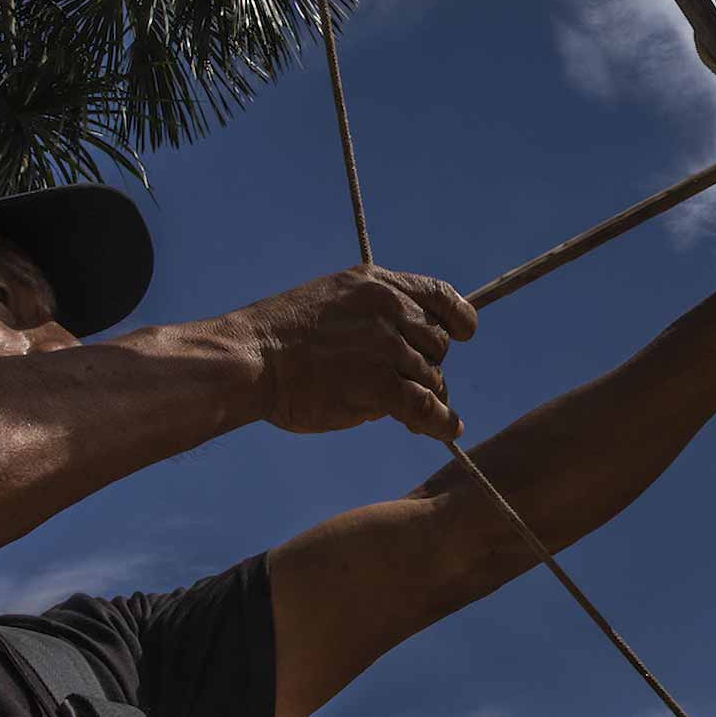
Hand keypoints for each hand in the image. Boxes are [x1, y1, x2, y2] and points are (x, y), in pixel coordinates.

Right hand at [218, 266, 477, 438]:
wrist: (250, 358)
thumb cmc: (279, 338)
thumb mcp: (331, 301)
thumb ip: (371, 316)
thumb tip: (405, 351)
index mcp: (377, 285)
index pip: (439, 295)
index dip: (458, 317)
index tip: (465, 332)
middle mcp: (389, 310)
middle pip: (437, 344)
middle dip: (427, 366)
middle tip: (408, 386)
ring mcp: (387, 346)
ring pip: (432, 377)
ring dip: (426, 397)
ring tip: (412, 415)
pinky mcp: (381, 384)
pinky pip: (427, 407)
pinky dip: (441, 423)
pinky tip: (447, 431)